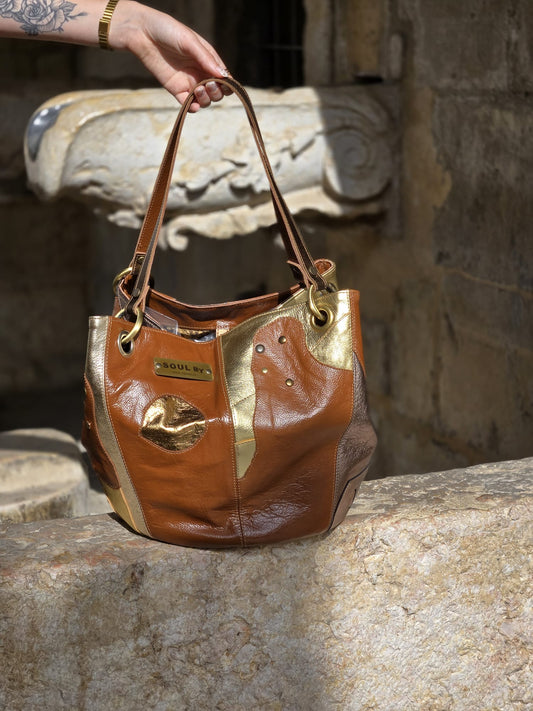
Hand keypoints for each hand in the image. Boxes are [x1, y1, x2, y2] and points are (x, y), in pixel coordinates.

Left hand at [109, 0, 230, 111]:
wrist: (143, 33)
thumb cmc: (168, 31)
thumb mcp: (190, 42)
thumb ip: (206, 59)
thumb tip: (223, 76)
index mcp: (208, 60)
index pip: (224, 78)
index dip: (228, 85)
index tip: (224, 84)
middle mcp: (201, 73)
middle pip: (217, 92)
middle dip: (216, 92)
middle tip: (208, 84)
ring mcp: (189, 83)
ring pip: (205, 100)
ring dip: (206, 99)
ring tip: (198, 90)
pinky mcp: (176, 90)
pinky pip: (188, 104)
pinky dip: (193, 108)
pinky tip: (193, 105)